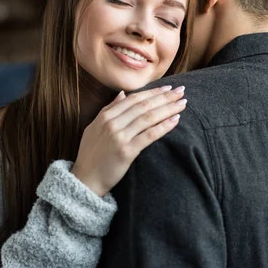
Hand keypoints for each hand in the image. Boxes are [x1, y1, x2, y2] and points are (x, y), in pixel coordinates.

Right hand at [71, 85, 186, 196]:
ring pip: (148, 118)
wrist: (85, 180)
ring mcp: (119, 137)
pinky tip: (175, 120)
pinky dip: (164, 126)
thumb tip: (122, 94)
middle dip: (164, 97)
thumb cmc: (91, 155)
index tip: (167, 87)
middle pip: (143, 106)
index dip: (152, 92)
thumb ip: (109, 110)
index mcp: (105, 116)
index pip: (134, 99)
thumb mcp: (95, 128)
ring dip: (168, 109)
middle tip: (181, 91)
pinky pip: (149, 135)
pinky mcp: (126, 151)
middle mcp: (112, 123)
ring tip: (182, 104)